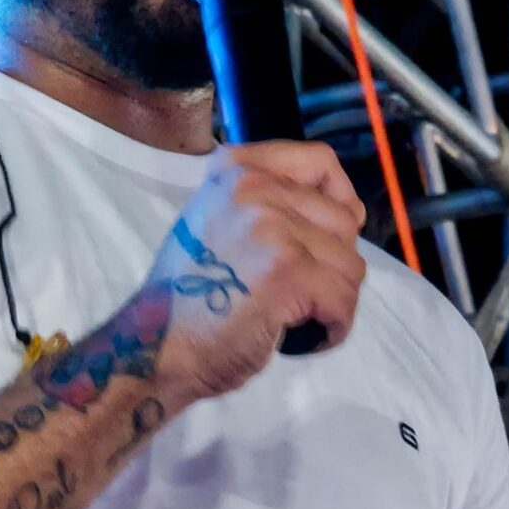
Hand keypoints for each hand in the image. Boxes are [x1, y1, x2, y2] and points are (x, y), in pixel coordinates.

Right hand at [144, 141, 365, 402]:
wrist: (158, 348)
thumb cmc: (191, 299)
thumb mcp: (218, 223)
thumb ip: (267, 205)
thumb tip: (345, 214)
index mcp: (236, 172)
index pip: (320, 160)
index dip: (342, 198)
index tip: (335, 235)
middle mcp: (254, 188)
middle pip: (343, 221)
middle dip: (335, 266)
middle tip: (303, 295)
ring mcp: (273, 228)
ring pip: (350, 265)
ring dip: (335, 301)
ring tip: (300, 319)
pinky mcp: (289, 272)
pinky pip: (343, 300)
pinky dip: (333, 328)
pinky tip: (305, 337)